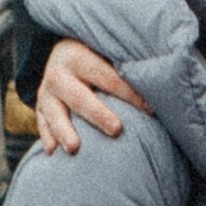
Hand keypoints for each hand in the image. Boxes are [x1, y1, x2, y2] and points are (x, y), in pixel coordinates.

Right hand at [36, 38, 148, 154]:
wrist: (64, 53)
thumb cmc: (98, 57)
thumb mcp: (107, 54)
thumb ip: (126, 67)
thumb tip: (164, 85)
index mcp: (80, 57)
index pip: (109, 78)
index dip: (131, 94)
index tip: (152, 110)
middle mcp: (60, 73)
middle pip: (80, 97)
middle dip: (98, 114)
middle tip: (117, 129)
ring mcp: (47, 92)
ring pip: (54, 113)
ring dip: (64, 131)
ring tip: (74, 148)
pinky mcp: (40, 107)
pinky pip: (42, 124)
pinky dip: (48, 137)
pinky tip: (54, 152)